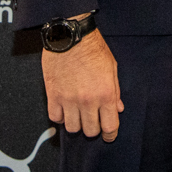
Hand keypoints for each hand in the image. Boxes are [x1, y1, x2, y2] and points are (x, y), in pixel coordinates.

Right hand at [43, 26, 123, 141]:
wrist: (70, 35)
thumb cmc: (93, 49)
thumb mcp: (112, 68)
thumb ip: (115, 91)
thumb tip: (118, 108)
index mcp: (106, 94)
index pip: (110, 127)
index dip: (110, 135)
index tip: (109, 135)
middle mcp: (88, 101)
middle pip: (90, 131)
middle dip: (94, 128)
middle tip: (93, 120)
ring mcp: (69, 100)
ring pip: (72, 128)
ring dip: (76, 123)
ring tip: (78, 114)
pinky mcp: (53, 96)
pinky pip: (55, 118)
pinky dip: (60, 116)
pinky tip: (65, 108)